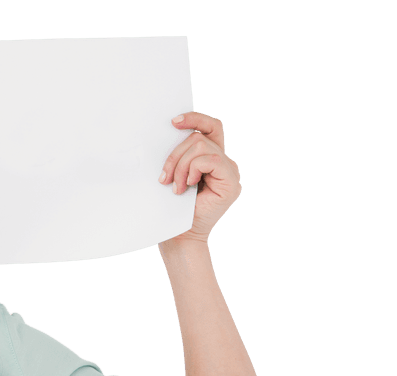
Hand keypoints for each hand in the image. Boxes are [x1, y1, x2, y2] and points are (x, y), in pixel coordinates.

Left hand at [158, 112, 241, 245]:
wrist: (177, 236)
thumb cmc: (171, 209)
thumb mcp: (171, 175)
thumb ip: (178, 155)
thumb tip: (170, 132)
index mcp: (209, 158)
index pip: (210, 127)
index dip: (194, 118)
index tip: (173, 122)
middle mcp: (223, 162)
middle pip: (199, 137)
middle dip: (175, 156)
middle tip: (164, 179)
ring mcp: (230, 171)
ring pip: (202, 147)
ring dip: (181, 166)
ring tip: (176, 188)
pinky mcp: (232, 182)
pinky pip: (212, 159)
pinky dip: (193, 170)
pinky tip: (188, 187)